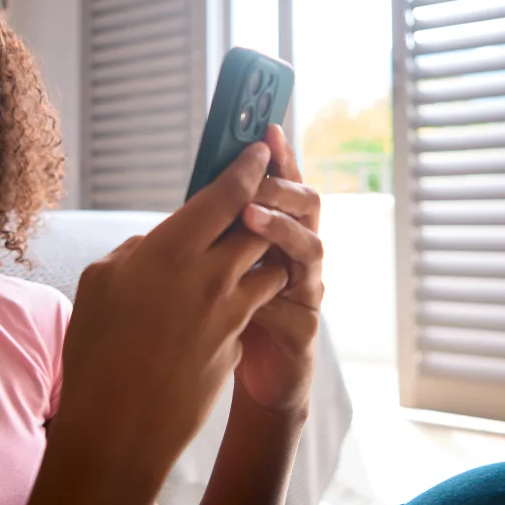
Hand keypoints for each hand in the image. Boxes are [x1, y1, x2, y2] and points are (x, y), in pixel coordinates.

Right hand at [26, 144, 287, 504]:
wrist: (118, 428)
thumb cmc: (95, 352)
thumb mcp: (99, 284)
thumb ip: (135, 252)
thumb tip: (158, 243)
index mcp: (171, 251)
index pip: (226, 194)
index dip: (247, 168)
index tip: (258, 152)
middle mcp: (210, 277)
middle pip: (258, 227)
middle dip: (261, 211)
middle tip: (255, 202)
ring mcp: (231, 315)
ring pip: (268, 268)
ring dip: (260, 258)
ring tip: (239, 259)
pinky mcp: (238, 346)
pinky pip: (252, 310)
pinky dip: (246, 301)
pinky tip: (217, 312)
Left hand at [235, 125, 323, 414]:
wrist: (252, 378)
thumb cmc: (230, 314)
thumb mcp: (219, 264)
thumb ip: (217, 231)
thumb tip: (195, 193)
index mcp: (278, 232)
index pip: (283, 184)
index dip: (280, 156)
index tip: (267, 127)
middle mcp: (299, 254)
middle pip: (306, 205)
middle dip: (281, 184)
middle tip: (254, 171)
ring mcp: (306, 290)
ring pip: (309, 248)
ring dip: (280, 228)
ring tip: (249, 215)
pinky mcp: (303, 329)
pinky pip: (295, 305)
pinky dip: (272, 295)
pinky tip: (247, 290)